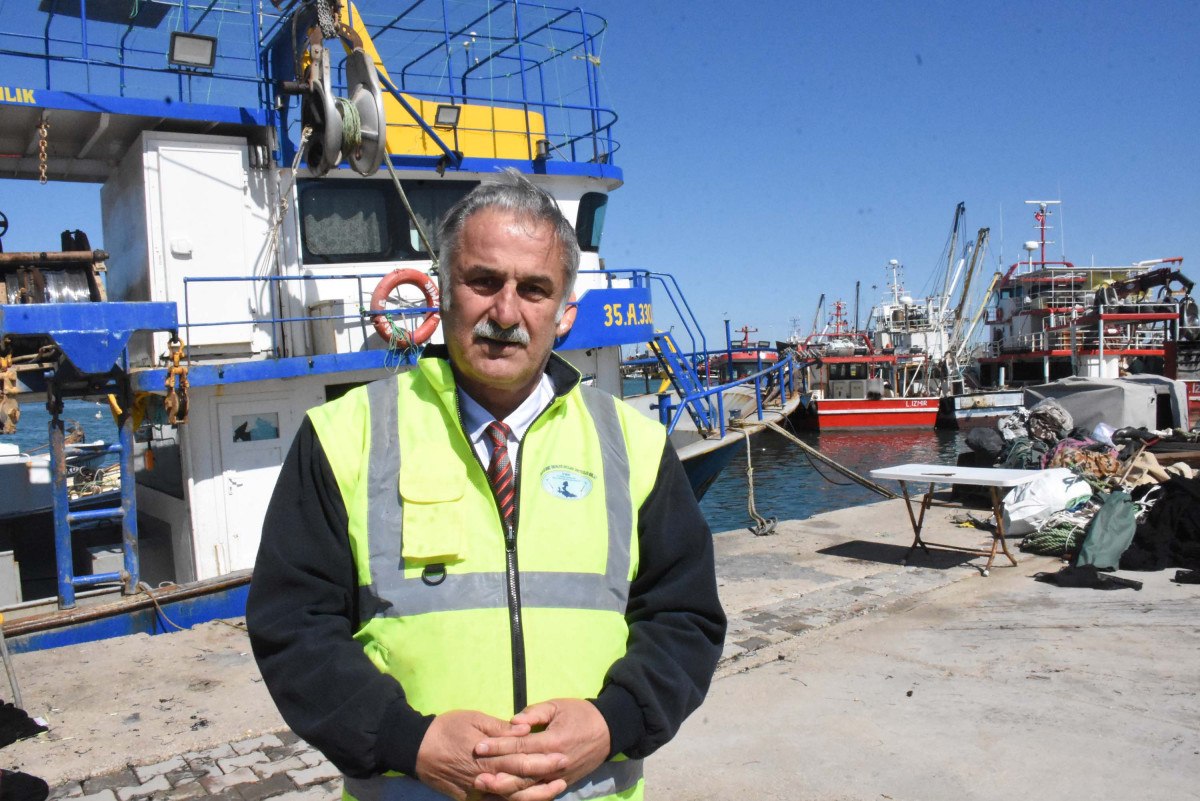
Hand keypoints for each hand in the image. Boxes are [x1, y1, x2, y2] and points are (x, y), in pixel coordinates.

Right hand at [416, 710, 554, 799]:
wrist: (417, 749)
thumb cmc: (447, 728)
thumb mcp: (474, 720)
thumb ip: (501, 728)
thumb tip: (524, 729)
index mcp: (490, 757)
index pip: (522, 761)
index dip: (544, 761)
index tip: (563, 757)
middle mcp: (486, 778)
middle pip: (521, 782)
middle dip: (544, 779)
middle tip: (565, 774)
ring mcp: (478, 792)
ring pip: (511, 798)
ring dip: (534, 795)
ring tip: (553, 789)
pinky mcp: (470, 798)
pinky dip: (512, 800)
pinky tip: (527, 797)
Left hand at [472, 699, 610, 800]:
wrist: (609, 731)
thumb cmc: (581, 714)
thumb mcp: (558, 705)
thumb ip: (534, 713)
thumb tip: (513, 723)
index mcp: (553, 741)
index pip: (520, 747)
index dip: (498, 747)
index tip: (478, 747)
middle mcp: (554, 764)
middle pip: (521, 773)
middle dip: (497, 774)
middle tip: (474, 774)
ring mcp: (559, 777)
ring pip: (529, 789)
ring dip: (506, 790)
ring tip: (486, 788)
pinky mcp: (562, 784)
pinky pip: (539, 794)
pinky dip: (522, 797)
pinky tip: (505, 797)